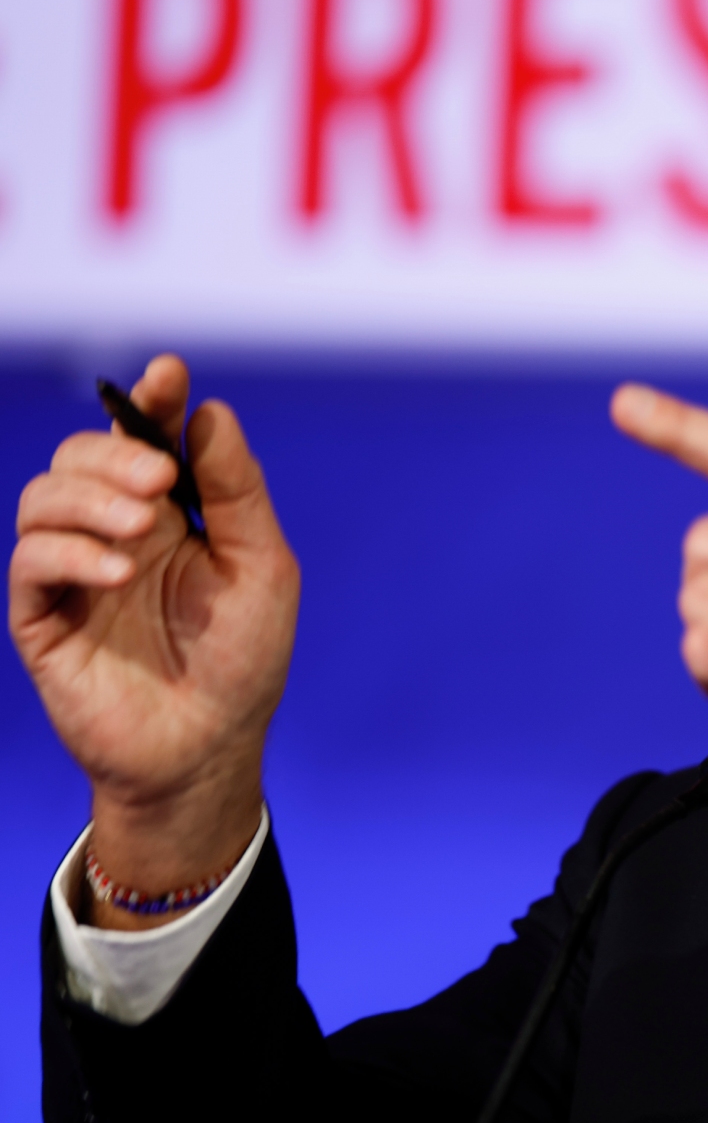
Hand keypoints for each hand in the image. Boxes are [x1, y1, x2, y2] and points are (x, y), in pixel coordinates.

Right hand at [10, 355, 298, 927]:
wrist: (209, 747)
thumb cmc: (242, 660)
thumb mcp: (262, 568)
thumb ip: (237, 492)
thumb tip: (210, 412)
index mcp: (171, 514)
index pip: (144, 437)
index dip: (148, 400)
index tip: (168, 375)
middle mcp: (116, 532)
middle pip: (81, 457)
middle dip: (116, 453)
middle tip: (159, 481)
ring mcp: (75, 572)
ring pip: (43, 498)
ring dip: (90, 500)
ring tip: (142, 529)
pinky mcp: (42, 616)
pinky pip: (30, 561)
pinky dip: (70, 553)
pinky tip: (118, 571)